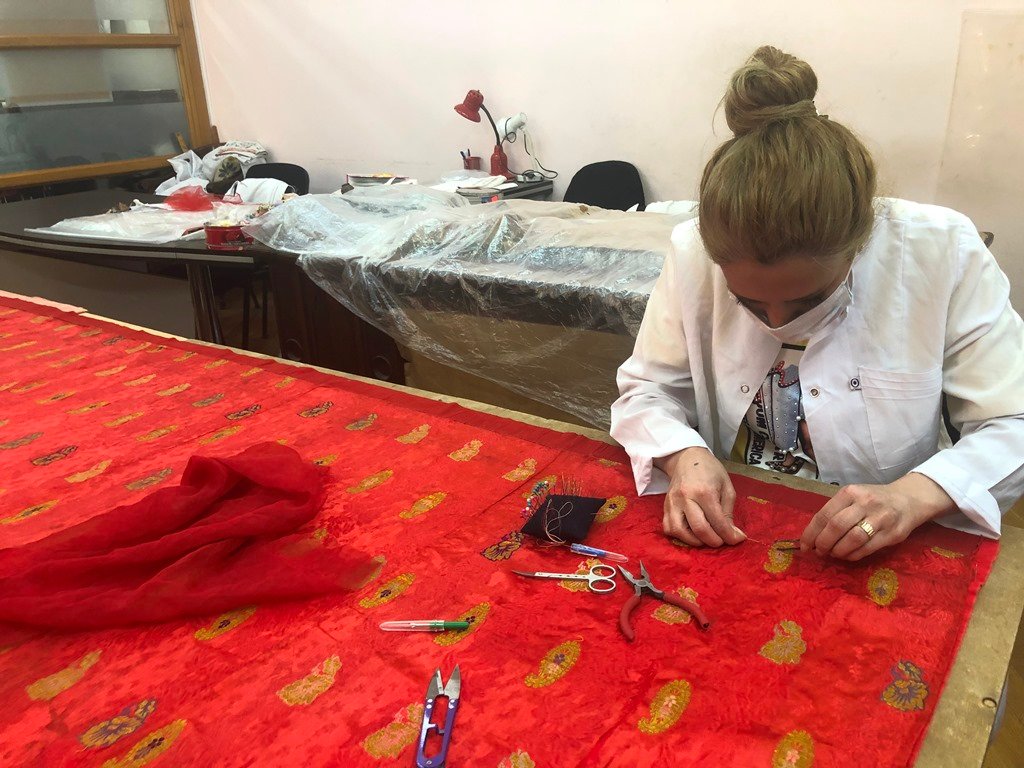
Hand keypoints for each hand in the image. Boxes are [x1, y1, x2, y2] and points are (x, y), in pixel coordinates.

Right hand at [655, 447, 744, 546]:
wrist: (688, 458)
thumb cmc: (710, 471)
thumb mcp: (727, 487)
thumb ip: (728, 512)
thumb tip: (733, 535)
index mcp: (705, 491)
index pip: (717, 521)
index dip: (729, 535)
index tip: (737, 539)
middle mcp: (686, 497)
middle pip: (699, 529)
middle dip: (714, 541)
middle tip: (721, 541)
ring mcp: (673, 502)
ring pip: (679, 531)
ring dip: (694, 541)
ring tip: (705, 538)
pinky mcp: (665, 506)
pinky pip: (668, 527)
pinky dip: (680, 536)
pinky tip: (691, 533)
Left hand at [800, 473, 955, 560]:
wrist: (909, 499)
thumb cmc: (874, 500)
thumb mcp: (854, 497)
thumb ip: (836, 511)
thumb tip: (814, 535)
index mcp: (850, 492)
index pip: (824, 514)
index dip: (811, 533)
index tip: (804, 546)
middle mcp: (865, 503)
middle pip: (836, 526)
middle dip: (823, 543)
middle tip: (819, 551)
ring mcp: (880, 518)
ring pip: (852, 539)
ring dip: (838, 551)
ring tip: (833, 553)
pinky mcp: (892, 534)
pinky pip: (867, 549)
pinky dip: (853, 555)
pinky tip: (848, 555)